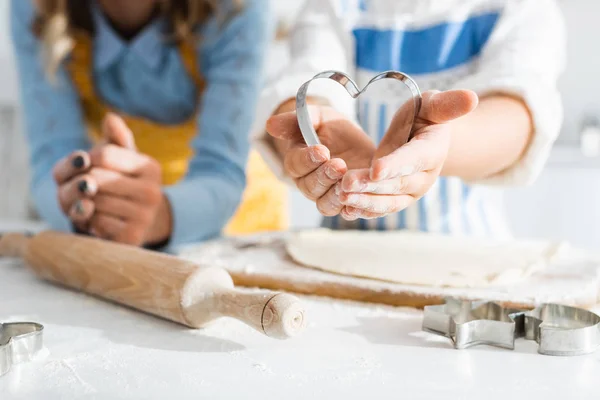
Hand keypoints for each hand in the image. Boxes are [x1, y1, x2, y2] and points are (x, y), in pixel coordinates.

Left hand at [56, 113, 171, 245]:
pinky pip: (95, 223)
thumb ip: (116, 138)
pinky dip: (89, 221)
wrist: (137, 223)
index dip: (85, 159)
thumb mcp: (121, 159)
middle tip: (81, 188)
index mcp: (151, 167)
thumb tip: (111, 118)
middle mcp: (153, 191)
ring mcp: (145, 216)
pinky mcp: (133, 237)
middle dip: (80, 182)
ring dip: (82, 203)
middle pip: (95, 178)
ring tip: (89, 204)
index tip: (86, 165)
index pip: (105, 154)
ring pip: (93, 201)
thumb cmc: (122, 184)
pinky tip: (97, 219)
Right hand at [266, 105, 374, 215]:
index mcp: (298, 162)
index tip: (321, 150)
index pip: (296, 164)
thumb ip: (299, 119)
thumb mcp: (319, 117)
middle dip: (324, 176)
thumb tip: (270, 124)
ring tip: (348, 183)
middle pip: (310, 187)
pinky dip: (351, 210)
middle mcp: (308, 183)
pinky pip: (345, 212)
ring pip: (325, 204)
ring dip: (335, 196)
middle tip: (338, 164)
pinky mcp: (345, 205)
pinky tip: (357, 203)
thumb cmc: (333, 128)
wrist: (358, 144)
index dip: (307, 159)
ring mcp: (326, 197)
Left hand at [338, 90, 478, 219]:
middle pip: (396, 184)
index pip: (413, 160)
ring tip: (341, 196)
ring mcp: (410, 193)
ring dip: (364, 201)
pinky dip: (363, 211)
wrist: (420, 138)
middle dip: (370, 185)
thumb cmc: (423, 117)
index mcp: (433, 152)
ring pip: (388, 202)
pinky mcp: (396, 200)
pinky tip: (345, 210)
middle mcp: (424, 178)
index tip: (375, 168)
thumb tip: (471, 97)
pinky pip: (380, 209)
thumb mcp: (433, 105)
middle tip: (346, 183)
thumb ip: (447, 104)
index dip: (395, 165)